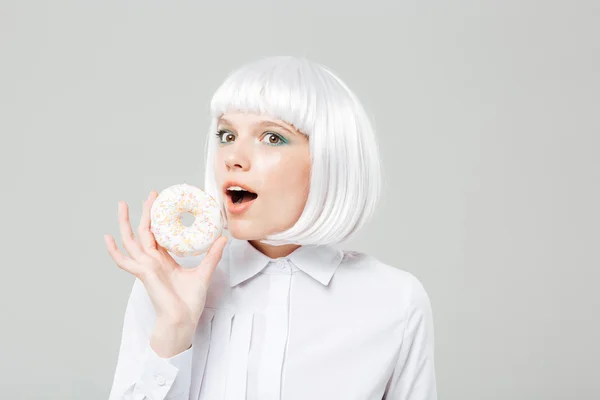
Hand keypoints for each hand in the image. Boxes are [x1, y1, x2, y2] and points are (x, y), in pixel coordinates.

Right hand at [104, 191, 227, 329]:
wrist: (183, 319)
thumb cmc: (190, 301)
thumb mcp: (204, 272)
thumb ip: (212, 255)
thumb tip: (223, 238)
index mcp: (164, 260)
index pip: (159, 234)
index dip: (160, 218)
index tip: (163, 202)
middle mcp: (153, 261)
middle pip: (145, 231)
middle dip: (146, 213)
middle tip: (151, 195)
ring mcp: (146, 267)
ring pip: (132, 241)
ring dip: (125, 223)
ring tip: (122, 205)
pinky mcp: (143, 274)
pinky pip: (125, 262)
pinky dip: (114, 251)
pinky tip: (107, 238)